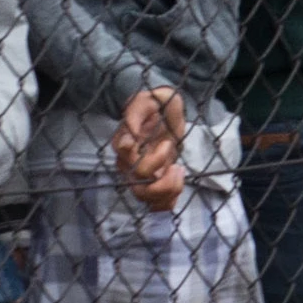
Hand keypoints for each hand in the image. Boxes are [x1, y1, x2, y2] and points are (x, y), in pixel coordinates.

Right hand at [115, 85, 189, 210]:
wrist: (164, 110)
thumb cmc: (154, 104)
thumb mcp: (147, 100)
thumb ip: (136, 113)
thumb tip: (131, 133)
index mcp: (124, 144)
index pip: (127, 161)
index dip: (150, 161)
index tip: (167, 144)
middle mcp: (128, 163)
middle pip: (138, 186)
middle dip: (161, 181)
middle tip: (176, 162)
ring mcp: (140, 174)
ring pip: (146, 198)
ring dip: (168, 190)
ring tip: (178, 169)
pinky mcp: (153, 179)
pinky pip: (156, 202)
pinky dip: (168, 200)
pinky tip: (178, 181)